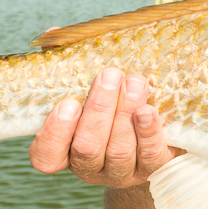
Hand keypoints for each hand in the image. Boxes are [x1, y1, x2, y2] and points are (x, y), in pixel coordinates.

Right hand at [28, 66, 181, 186]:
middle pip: (87, 148)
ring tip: (134, 82)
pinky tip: (148, 110)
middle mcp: (91, 167)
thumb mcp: (89, 82)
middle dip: (98, 110)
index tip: (67, 102)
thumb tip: (52, 35)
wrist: (160, 125)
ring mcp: (122, 172)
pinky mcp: (153, 169)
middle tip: (109, 75)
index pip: (47, 157)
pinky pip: (149, 156)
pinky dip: (148, 132)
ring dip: (124, 114)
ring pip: (118, 152)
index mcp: (66, 150)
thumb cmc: (112, 99)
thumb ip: (68, 62)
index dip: (54, 133)